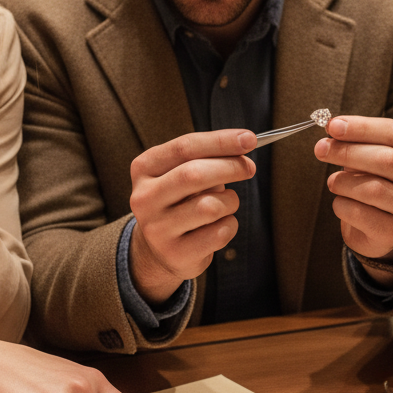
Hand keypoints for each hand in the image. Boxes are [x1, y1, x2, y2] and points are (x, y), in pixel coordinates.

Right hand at [128, 129, 256, 303]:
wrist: (160, 249)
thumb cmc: (180, 201)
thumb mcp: (183, 173)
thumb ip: (207, 158)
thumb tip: (243, 145)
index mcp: (144, 169)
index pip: (185, 147)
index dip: (220, 141)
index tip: (249, 139)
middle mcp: (144, 198)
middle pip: (193, 174)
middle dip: (230, 167)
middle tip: (249, 168)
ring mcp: (157, 229)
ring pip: (210, 206)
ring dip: (230, 201)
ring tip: (227, 203)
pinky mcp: (175, 254)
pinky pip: (218, 233)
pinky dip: (229, 226)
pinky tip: (219, 226)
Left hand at [315, 115, 392, 270]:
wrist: (379, 225)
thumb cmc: (375, 179)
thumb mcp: (372, 153)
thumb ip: (358, 139)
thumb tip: (333, 128)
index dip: (361, 128)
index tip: (333, 126)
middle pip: (386, 159)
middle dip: (348, 151)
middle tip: (321, 149)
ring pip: (373, 188)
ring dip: (342, 182)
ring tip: (333, 182)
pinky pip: (359, 213)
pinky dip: (341, 204)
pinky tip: (341, 201)